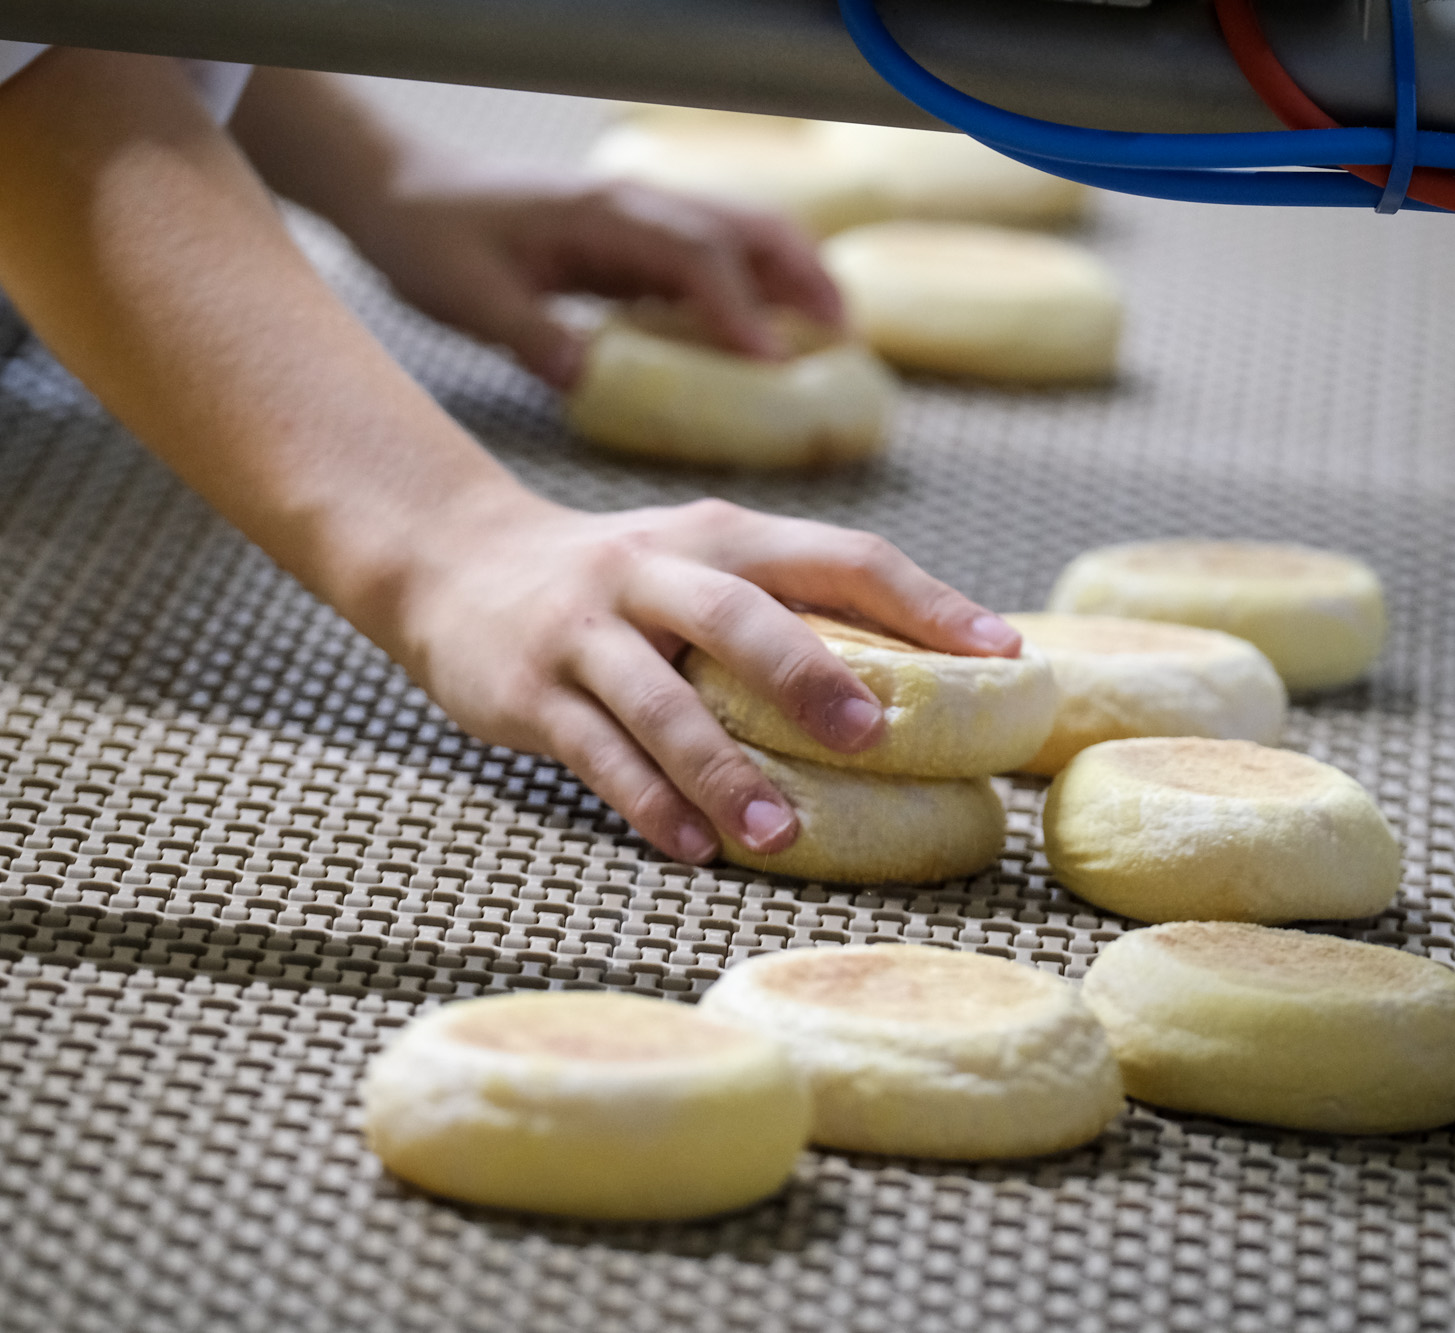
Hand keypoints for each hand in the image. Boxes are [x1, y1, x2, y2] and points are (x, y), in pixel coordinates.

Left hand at [339, 157, 844, 389]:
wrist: (399, 194)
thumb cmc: (428, 238)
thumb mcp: (467, 298)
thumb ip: (529, 336)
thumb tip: (587, 376)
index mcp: (600, 214)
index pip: (694, 255)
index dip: (738, 308)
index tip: (772, 362)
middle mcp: (631, 205)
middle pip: (743, 228)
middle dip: (802, 277)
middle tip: (844, 337)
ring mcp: (634, 218)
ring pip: (736, 236)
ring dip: (788, 277)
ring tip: (828, 333)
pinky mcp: (626, 239)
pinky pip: (705, 258)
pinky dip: (748, 288)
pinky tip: (759, 334)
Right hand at [390, 492, 1020, 864]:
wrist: (452, 564)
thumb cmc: (612, 582)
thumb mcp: (691, 562)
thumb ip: (781, 605)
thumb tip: (920, 677)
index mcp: (715, 536)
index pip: (835, 555)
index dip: (922, 600)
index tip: (1002, 654)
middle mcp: (648, 572)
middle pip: (737, 614)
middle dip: (808, 674)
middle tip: (876, 736)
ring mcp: (584, 633)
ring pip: (660, 703)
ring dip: (723, 771)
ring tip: (781, 835)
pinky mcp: (529, 693)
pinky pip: (595, 754)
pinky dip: (646, 803)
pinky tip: (691, 847)